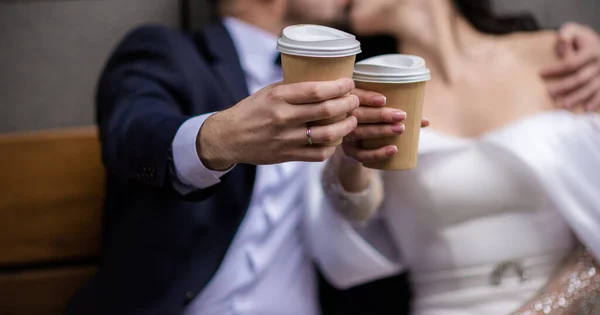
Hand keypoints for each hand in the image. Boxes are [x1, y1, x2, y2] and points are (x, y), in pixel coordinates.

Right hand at [198, 78, 358, 169]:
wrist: (229, 137)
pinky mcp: (287, 155)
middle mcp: (283, 117)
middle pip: (326, 111)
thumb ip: (293, 88)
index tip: (349, 83)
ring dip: (346, 126)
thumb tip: (322, 80)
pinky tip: (336, 140)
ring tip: (352, 120)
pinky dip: (331, 147)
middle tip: (354, 100)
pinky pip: (318, 154)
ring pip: (327, 134)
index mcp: (278, 97)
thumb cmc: (251, 110)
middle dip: (347, 104)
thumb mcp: (268, 92)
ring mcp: (286, 139)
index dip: (338, 87)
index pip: (315, 90)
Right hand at [342, 89, 429, 163]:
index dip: (368, 97)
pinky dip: (377, 153)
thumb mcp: (382, 111)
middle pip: (359, 114)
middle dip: (380, 115)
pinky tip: (393, 150)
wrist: (356, 141)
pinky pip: (361, 154)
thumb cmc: (373, 119)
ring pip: (360, 132)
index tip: (384, 99)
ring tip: (400, 130)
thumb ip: (399, 113)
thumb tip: (425, 121)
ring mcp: (345, 134)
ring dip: (380, 131)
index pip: (356, 96)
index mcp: (351, 100)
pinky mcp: (349, 150)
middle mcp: (344, 117)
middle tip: (401, 116)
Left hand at [541, 22, 599, 110]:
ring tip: (564, 105)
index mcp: (591, 50)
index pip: (571, 63)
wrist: (597, 43)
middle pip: (580, 78)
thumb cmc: (580, 39)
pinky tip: (586, 109)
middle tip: (549, 93)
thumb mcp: (573, 30)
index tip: (540, 73)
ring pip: (591, 88)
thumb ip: (566, 33)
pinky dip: (595, 101)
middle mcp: (599, 63)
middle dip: (565, 87)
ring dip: (578, 97)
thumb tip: (561, 40)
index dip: (555, 69)